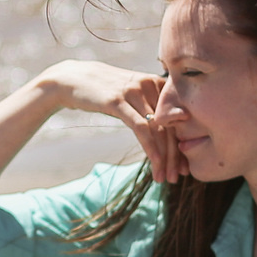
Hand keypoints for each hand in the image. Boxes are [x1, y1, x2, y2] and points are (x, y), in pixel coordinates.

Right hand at [37, 61, 181, 183]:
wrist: (72, 79)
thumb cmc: (103, 90)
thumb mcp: (130, 94)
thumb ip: (149, 106)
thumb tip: (169, 126)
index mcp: (157, 82)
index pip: (177, 118)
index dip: (183, 144)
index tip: (184, 167)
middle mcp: (149, 84)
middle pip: (170, 125)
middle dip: (175, 155)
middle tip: (177, 177)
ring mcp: (134, 92)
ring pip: (158, 129)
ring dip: (164, 157)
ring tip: (164, 177)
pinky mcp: (118, 101)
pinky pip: (141, 127)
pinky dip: (151, 147)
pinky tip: (155, 163)